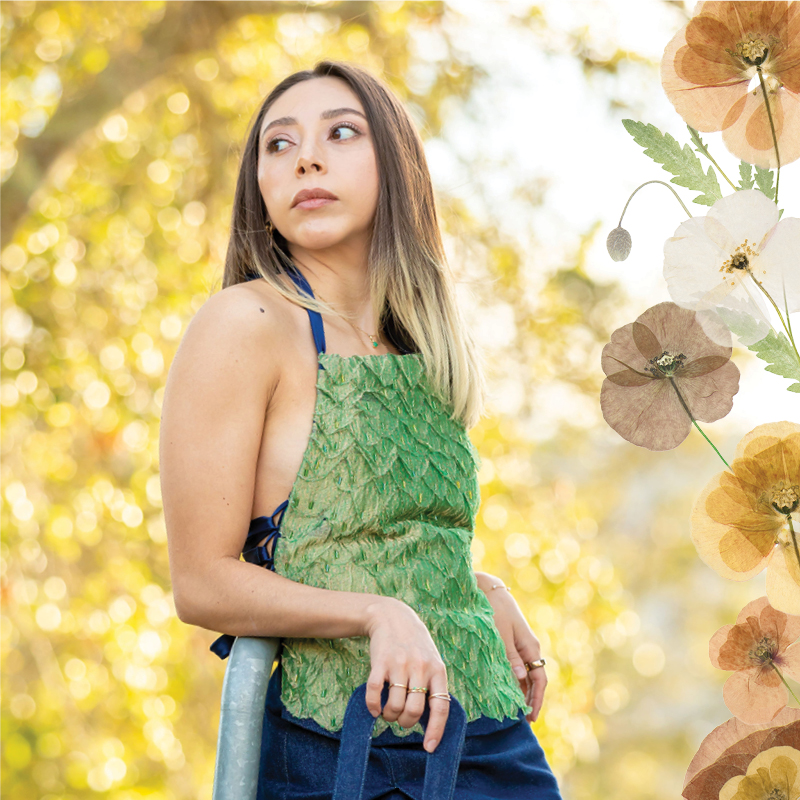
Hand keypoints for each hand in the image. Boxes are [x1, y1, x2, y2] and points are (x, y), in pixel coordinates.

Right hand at [363, 596, 448, 751]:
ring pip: (394, 706)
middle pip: (414, 711)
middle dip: (405, 723)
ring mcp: (400, 664)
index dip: (436, 730)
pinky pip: (374, 693)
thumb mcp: (431, 660)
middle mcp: (420, 667)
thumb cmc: (415, 645)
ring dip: (389, 716)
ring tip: (387, 711)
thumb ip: (433, 685)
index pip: (441, 707)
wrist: (392, 616)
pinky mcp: (380, 662)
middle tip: (400, 718)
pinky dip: (373, 706)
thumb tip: (430, 722)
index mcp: (437, 670)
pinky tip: (374, 708)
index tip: (429, 748)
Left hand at [479, 576, 546, 723]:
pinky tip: (505, 688)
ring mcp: (521, 645)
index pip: (539, 680)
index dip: (536, 700)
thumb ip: (510, 657)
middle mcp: (529, 648)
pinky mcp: (512, 641)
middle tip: (523, 720)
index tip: (531, 717)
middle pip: (534, 679)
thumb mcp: (501, 635)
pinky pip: (517, 665)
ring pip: (525, 673)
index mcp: (531, 647)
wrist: (488, 588)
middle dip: (530, 699)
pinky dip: (513, 678)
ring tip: (513, 709)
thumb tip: (520, 680)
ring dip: (521, 690)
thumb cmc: (494, 610)